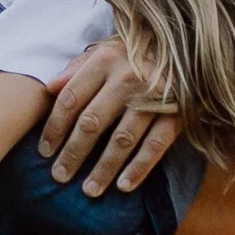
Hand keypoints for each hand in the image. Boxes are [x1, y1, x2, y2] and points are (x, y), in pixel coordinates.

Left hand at [40, 38, 181, 196]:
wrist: (190, 45)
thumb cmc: (138, 51)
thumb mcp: (106, 50)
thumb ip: (77, 68)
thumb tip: (48, 88)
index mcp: (105, 60)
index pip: (71, 99)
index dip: (55, 128)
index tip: (44, 152)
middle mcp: (127, 77)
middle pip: (92, 123)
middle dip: (73, 153)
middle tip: (60, 176)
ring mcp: (154, 96)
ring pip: (122, 139)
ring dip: (104, 168)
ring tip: (89, 189)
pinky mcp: (177, 112)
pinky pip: (155, 145)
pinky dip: (139, 168)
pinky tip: (124, 186)